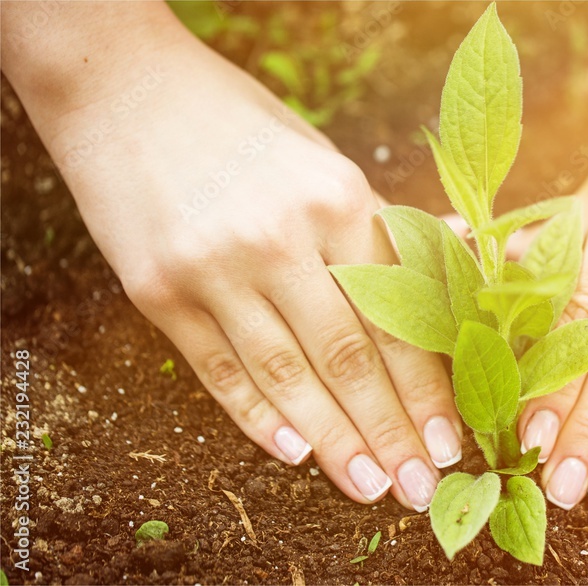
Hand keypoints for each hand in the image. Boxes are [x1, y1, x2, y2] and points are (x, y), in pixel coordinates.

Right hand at [2, 3, 461, 510]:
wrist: (126, 88)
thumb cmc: (246, 128)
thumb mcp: (326, 162)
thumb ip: (380, 231)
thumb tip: (448, 282)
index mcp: (338, 198)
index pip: (396, 314)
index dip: (424, 387)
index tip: (448, 442)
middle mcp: (278, 237)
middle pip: (347, 357)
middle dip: (387, 432)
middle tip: (417, 488)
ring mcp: (212, 266)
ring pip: (285, 375)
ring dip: (330, 441)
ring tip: (365, 484)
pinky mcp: (157, 289)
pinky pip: (217, 369)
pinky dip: (255, 416)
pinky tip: (291, 452)